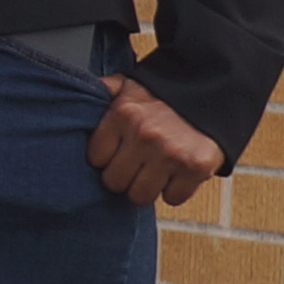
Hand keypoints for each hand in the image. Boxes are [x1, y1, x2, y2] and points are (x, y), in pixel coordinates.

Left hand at [88, 75, 221, 208]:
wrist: (214, 89)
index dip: (106, 158)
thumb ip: (101, 93)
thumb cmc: (163, 94)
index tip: (117, 152)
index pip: (95, 159)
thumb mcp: (128, 85)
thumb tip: (68, 94)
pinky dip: (176, 190)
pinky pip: (173, 198)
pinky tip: (178, 172)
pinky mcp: (197, 166)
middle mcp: (144, 135)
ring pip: (140, 195)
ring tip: (156, 170)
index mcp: (122, 114)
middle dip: (124, 177)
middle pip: (115, 182)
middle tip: (137, 165)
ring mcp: (171, 152)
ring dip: (148, 187)